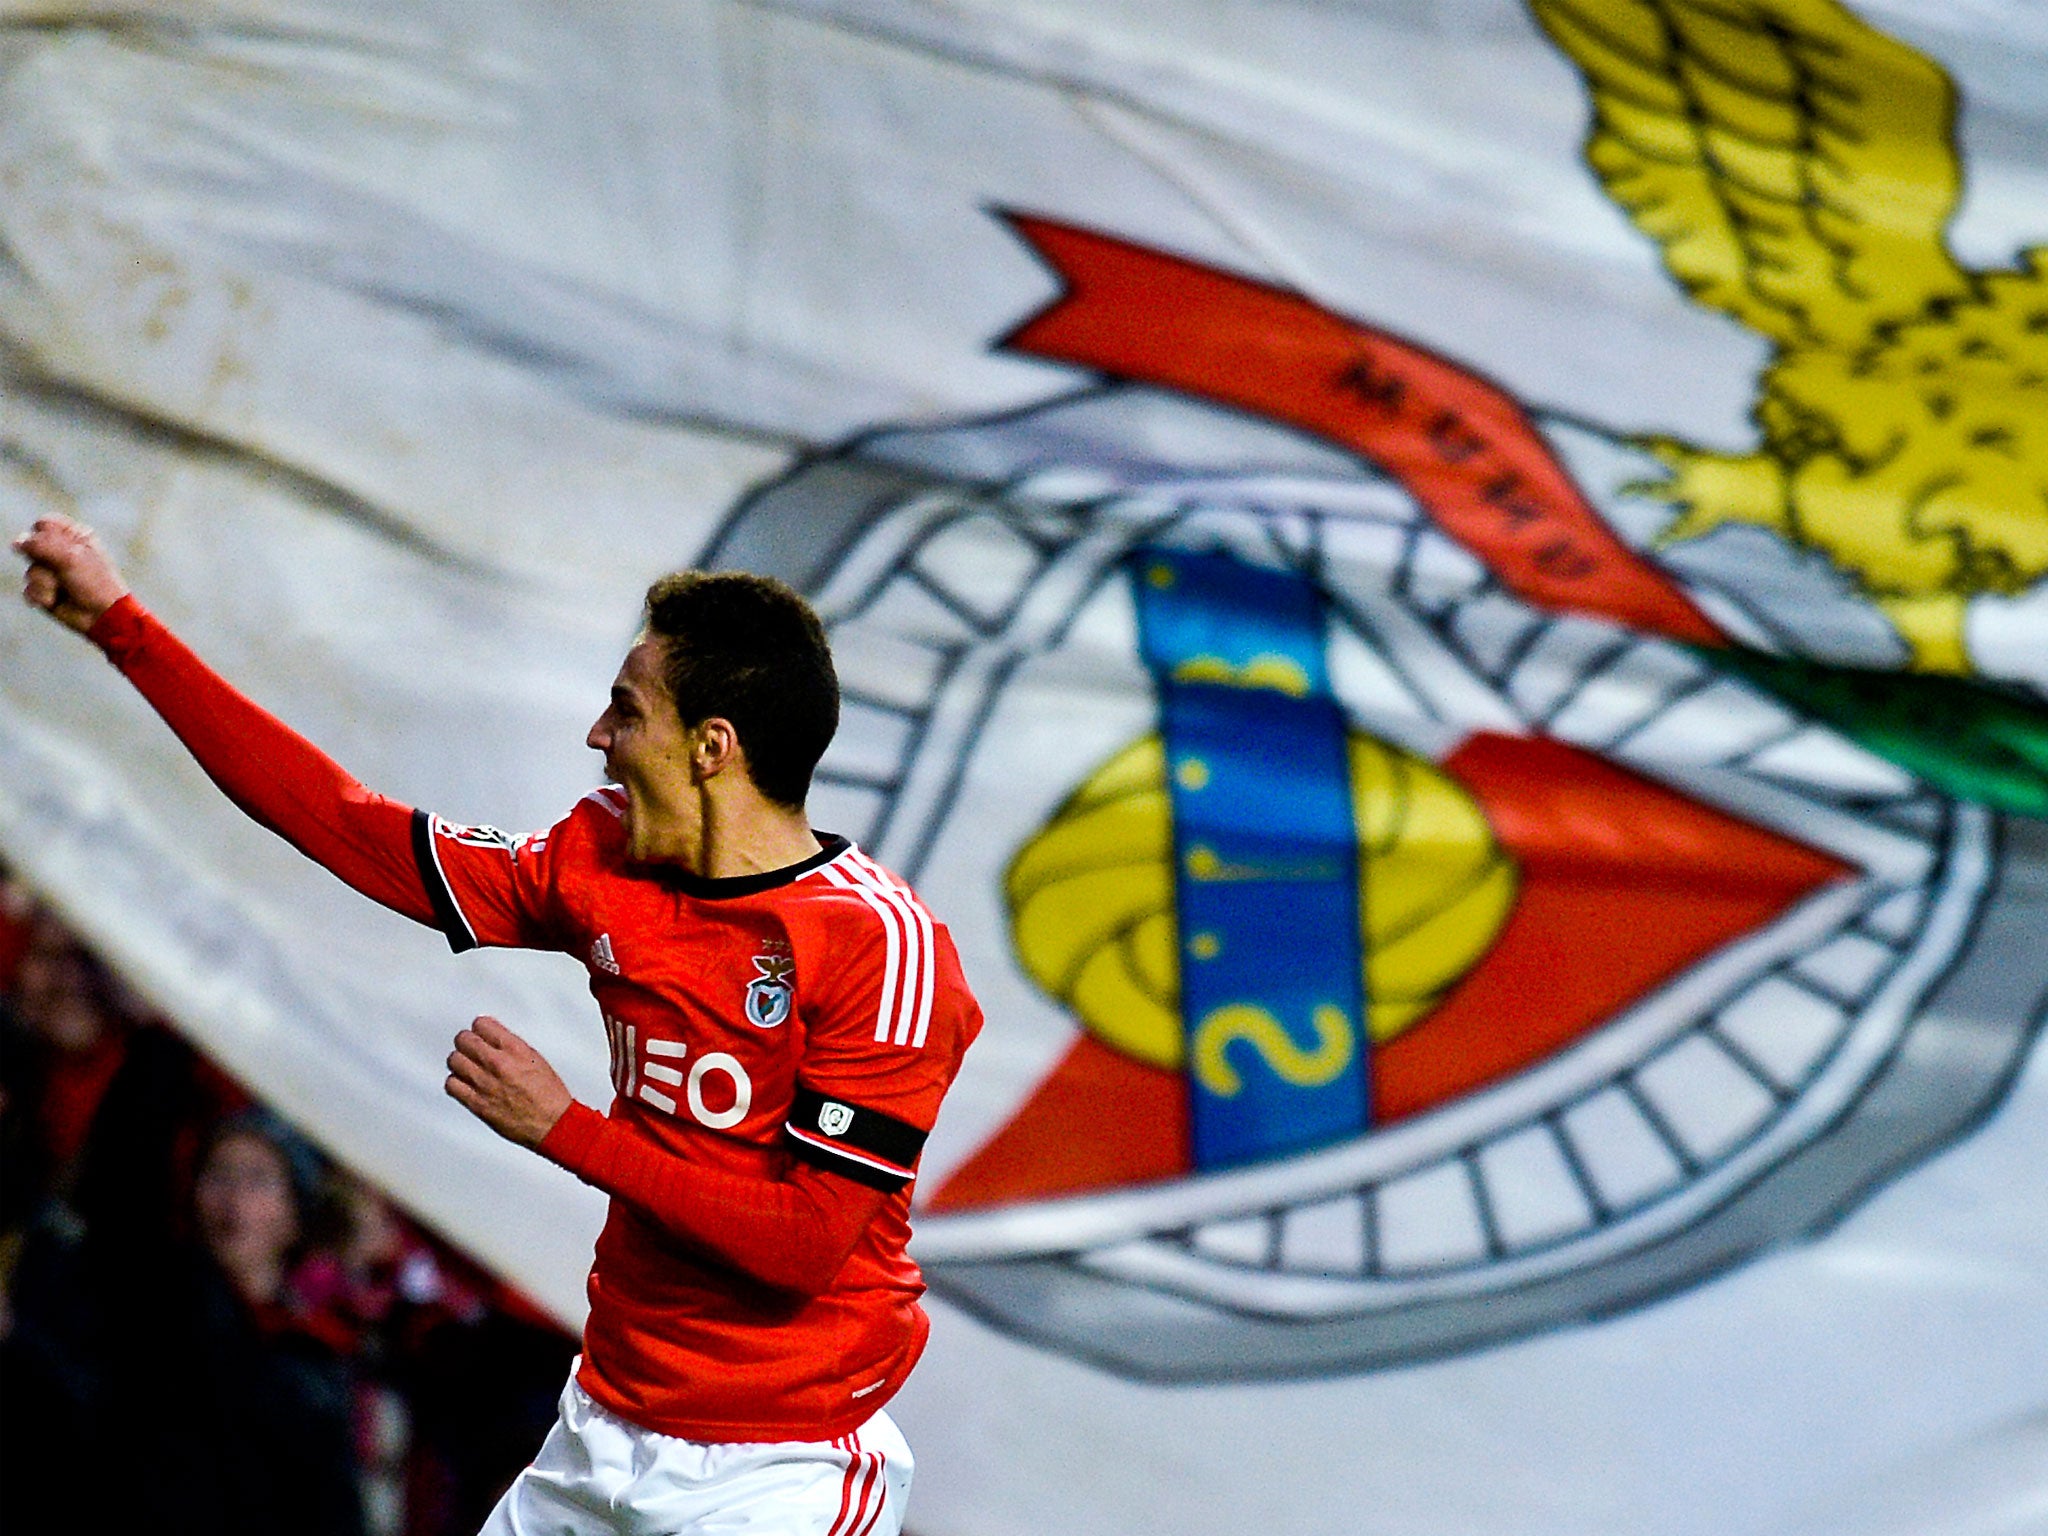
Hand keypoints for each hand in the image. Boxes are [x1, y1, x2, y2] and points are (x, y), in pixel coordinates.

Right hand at [12, 514, 129, 634]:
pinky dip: (40, 595)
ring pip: (30, 570)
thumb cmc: (93, 582)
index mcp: (74, 537)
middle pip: (32, 547)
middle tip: (61, 571)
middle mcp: (62, 552)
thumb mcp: (69, 557)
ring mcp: (53, 572)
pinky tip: (53, 601)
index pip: (44, 524)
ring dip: (44, 582)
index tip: (56, 547)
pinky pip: (30, 589)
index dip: (43, 535)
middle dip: (43, 561)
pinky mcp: (46, 591)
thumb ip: (40, 544)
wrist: (101, 615)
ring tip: (61, 590)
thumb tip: (16, 542)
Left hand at [446, 1015, 574, 1149]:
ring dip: (460, 1062)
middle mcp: (497, 1063)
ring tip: (467, 1066)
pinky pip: (451, 1085)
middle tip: (470, 1048)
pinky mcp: (476, 1102)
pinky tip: (464, 1083)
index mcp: (514, 1049)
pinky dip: (455, 1082)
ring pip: (454, 1060)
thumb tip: (494, 1039)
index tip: (480, 1033)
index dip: (480, 1029)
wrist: (551, 1123)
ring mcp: (484, 1083)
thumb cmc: (548, 1095)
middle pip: (463, 1040)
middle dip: (467, 1043)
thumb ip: (511, 1047)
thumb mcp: (535, 1059)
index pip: (481, 1024)